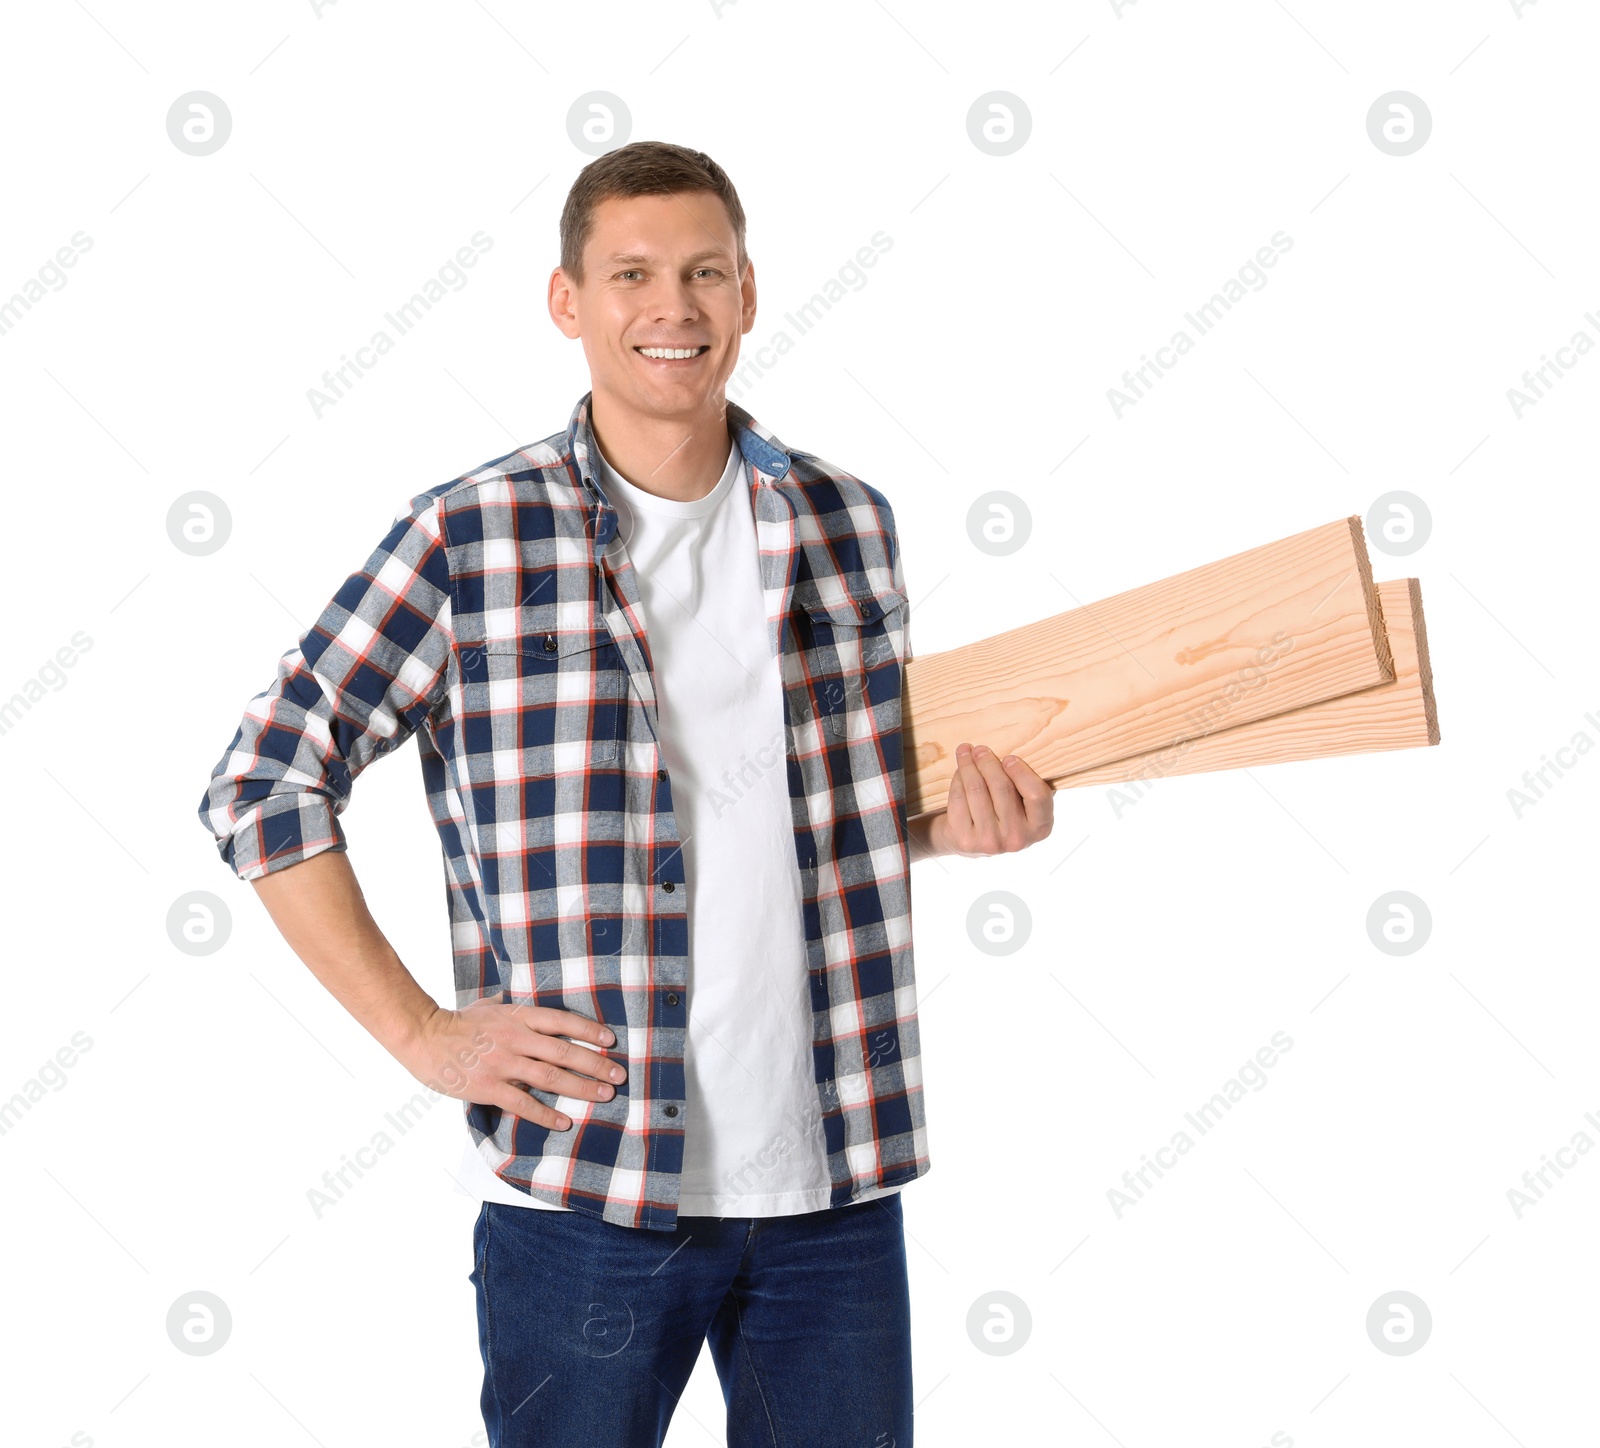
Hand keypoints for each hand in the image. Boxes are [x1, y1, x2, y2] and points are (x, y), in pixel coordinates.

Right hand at [398, 995, 625, 1131]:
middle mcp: (516, 1038)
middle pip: (564, 1051)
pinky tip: (564, 1123)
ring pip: (550, 1076)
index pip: (562, 1021)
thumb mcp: (486, 1005)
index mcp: (517, 1016)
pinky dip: (546, 1115)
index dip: (589, 1030)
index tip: (611, 1041)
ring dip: (580, 1087)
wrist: (423, 1038)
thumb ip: (507, 1006)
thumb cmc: (456, 1022)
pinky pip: (523, 1103)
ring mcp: (503, 1063)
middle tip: (619, 1076)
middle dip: (596, 1064)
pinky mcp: (489, 1087)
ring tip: (604, 1096)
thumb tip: (516, 1001)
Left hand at [924, 742, 1053, 857]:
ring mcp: (991, 841)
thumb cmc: (1001, 815)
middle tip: (980, 749)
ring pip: (977, 790)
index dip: (1021, 772)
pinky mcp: (965, 840)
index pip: (1037, 795)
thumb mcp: (1023, 805)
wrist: (970, 842)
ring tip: (965, 752)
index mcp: (1040, 828)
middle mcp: (1017, 838)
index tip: (1008, 758)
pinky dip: (957, 780)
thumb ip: (1026, 784)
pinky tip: (959, 772)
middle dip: (988, 762)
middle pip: (1002, 787)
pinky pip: (959, 798)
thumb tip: (1013, 752)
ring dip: (968, 765)